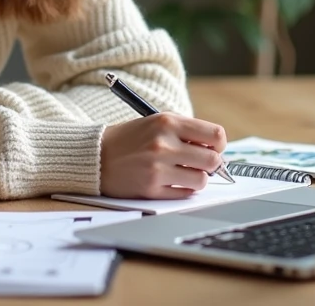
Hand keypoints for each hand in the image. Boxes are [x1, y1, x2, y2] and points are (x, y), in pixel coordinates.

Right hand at [99, 112, 227, 198]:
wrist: (96, 155)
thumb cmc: (131, 138)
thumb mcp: (157, 122)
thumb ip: (186, 132)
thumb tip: (217, 151)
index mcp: (167, 122)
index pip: (215, 135)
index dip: (218, 144)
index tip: (213, 148)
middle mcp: (163, 144)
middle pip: (213, 160)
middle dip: (211, 164)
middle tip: (200, 163)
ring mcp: (157, 168)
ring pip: (201, 180)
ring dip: (197, 178)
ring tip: (183, 172)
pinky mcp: (151, 189)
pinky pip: (185, 193)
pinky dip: (183, 189)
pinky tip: (171, 181)